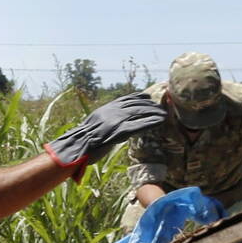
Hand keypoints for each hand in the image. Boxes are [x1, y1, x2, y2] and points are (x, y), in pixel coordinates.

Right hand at [43, 92, 169, 166]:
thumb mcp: (93, 125)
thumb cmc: (82, 141)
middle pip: (135, 105)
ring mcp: (116, 121)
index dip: (138, 97)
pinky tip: (160, 121)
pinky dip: (150, 122)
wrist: (77, 146)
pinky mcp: (119, 131)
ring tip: (164, 114)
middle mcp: (112, 111)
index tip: (147, 96)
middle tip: (161, 106)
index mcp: (106, 109)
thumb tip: (110, 122)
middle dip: (149, 105)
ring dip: (153, 112)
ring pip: (139, 112)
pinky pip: (139, 125)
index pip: (125, 99)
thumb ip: (104, 121)